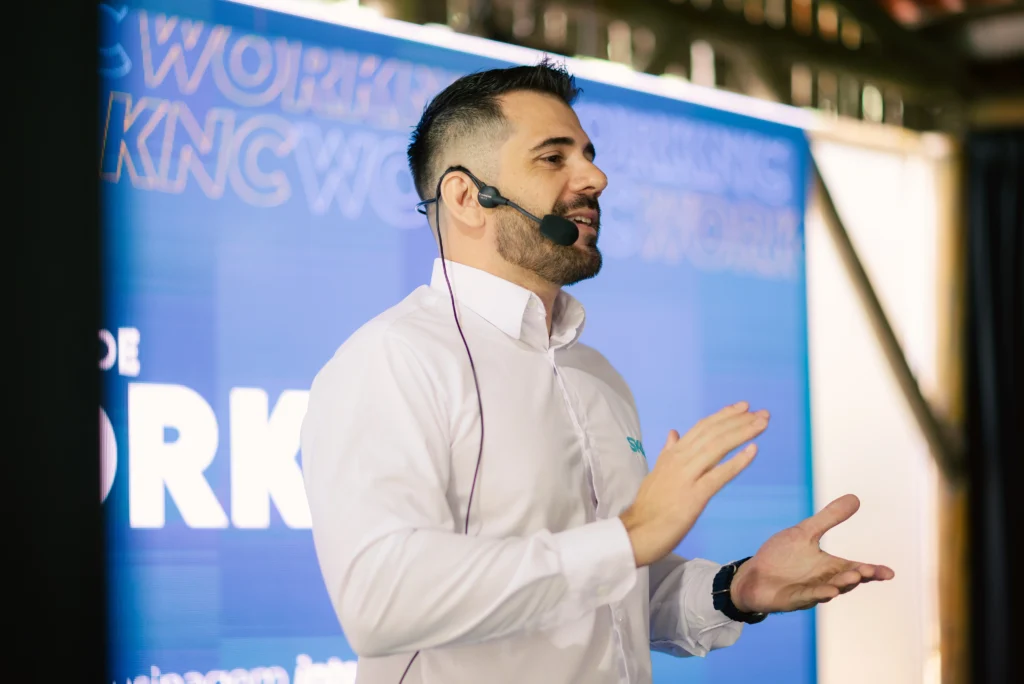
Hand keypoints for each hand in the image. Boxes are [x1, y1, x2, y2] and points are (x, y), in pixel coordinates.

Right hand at [619, 401, 766, 567]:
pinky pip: (719, 475)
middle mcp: (680, 459)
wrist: (638, 530)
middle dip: (739, 421)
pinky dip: (737, 462)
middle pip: (713, 433)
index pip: (702, 428)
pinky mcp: (695, 495)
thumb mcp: (657, 472)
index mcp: (673, 454)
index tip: (742, 406)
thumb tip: (674, 433)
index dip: (724, 415)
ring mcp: (687, 476)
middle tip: (762, 413)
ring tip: (762, 424)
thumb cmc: (649, 505)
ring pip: (717, 447)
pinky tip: (752, 450)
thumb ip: (668, 452)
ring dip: (742, 433)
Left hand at [729, 494, 894, 612]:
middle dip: (858, 576)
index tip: (889, 573)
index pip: (855, 568)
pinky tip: (829, 592)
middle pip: (845, 580)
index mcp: (828, 567)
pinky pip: (807, 597)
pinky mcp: (792, 599)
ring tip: (853, 578)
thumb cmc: (782, 556)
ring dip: (841, 585)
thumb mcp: (805, 533)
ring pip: (829, 589)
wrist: (753, 575)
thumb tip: (855, 498)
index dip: (872, 572)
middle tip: (869, 570)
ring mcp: (809, 592)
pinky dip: (818, 595)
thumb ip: (829, 518)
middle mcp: (823, 581)